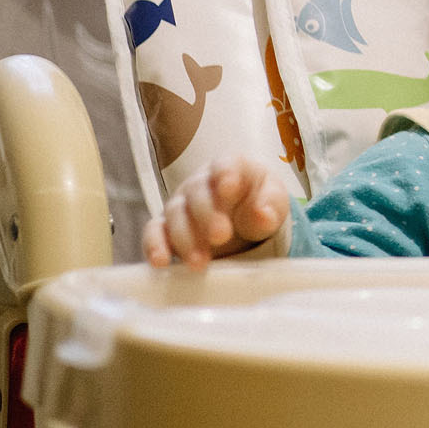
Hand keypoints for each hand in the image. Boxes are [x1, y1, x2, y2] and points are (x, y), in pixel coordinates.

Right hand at [144, 156, 290, 268]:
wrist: (244, 218)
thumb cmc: (260, 203)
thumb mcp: (275, 202)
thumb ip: (271, 206)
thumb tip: (264, 216)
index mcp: (230, 168)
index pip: (225, 165)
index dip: (225, 174)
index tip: (230, 189)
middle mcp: (200, 183)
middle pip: (197, 193)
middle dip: (208, 216)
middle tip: (221, 237)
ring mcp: (181, 204)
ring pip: (175, 214)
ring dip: (185, 239)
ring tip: (199, 263)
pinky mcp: (166, 227)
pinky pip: (154, 232)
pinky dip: (154, 246)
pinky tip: (160, 262)